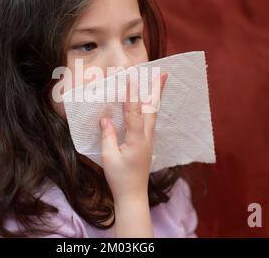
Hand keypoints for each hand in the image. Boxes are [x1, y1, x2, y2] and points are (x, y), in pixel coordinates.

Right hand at [99, 72, 167, 203]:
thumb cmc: (119, 178)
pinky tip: (149, 104)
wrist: (133, 195)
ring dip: (155, 97)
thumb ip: (107, 136)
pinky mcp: (147, 143)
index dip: (133, 95)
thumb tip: (105, 118)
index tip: (132, 79)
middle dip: (156, 90)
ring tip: (159, 82)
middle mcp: (146, 138)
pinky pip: (150, 121)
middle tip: (163, 73)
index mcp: (137, 140)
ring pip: (153, 114)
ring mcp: (149, 140)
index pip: (135, 113)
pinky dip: (150, 108)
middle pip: (152, 109)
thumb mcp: (109, 157)